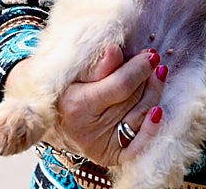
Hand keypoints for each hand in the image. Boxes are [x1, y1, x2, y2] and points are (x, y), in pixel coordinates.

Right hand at [30, 44, 167, 167]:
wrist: (47, 115)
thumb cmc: (64, 86)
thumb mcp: (76, 69)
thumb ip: (98, 64)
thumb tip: (115, 50)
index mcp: (77, 105)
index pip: (121, 85)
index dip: (139, 69)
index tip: (150, 55)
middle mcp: (89, 130)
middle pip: (134, 100)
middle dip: (148, 78)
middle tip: (154, 61)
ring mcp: (100, 145)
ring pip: (140, 116)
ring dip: (154, 94)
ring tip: (158, 75)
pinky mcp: (109, 156)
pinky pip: (137, 148)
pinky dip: (151, 130)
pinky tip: (158, 111)